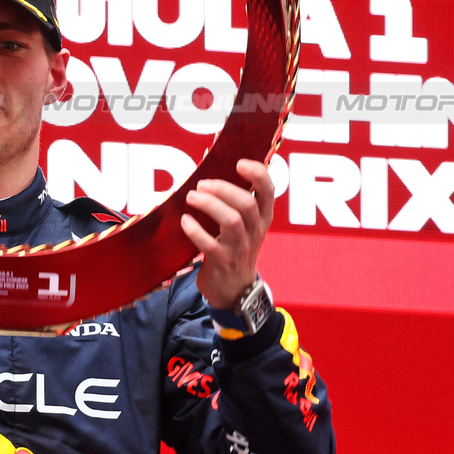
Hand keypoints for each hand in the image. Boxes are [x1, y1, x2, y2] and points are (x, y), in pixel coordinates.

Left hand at [180, 159, 274, 310]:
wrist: (234, 290)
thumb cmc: (233, 248)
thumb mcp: (243, 226)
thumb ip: (233, 202)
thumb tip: (210, 173)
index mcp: (262, 218)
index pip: (269, 191)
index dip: (257, 174)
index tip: (239, 163)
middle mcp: (255, 231)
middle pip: (246, 203)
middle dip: (222, 189)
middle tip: (201, 184)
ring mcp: (240, 248)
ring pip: (231, 221)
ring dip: (209, 205)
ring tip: (191, 197)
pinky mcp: (223, 263)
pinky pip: (210, 244)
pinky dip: (196, 230)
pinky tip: (185, 221)